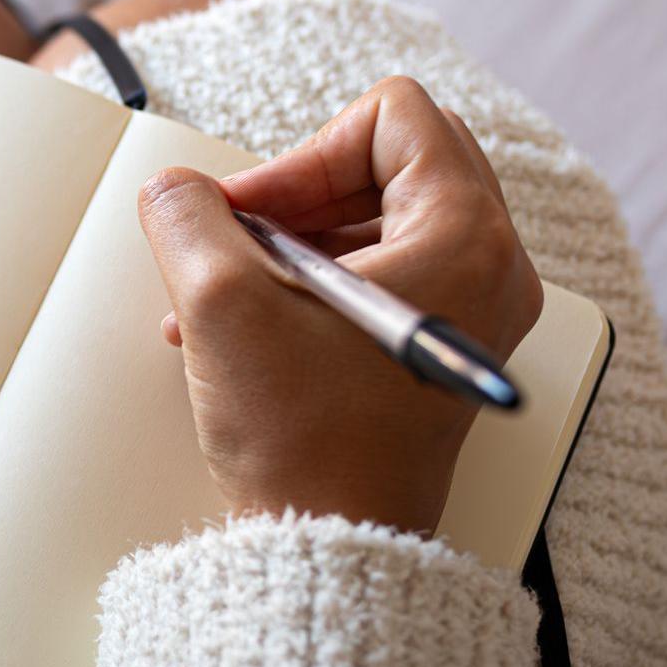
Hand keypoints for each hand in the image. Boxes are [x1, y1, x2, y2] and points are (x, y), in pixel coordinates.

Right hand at [138, 77, 542, 533]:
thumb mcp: (223, 305)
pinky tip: (248, 326)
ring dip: (294, 240)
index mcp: (466, 237)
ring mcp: (473, 309)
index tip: (252, 212)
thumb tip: (175, 190)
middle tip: (239, 237)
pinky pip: (383, 272)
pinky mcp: (441, 347)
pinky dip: (314, 281)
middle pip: (394, 159)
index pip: (393, 117)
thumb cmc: (308, 445)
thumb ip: (188, 219)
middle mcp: (491, 266)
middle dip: (299, 191)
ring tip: (226, 294)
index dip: (303, 149)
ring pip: (382, 216)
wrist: (335, 549)